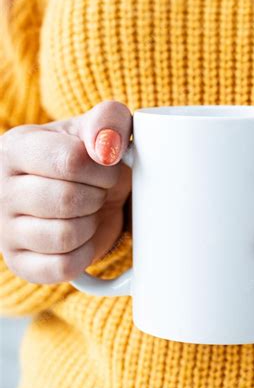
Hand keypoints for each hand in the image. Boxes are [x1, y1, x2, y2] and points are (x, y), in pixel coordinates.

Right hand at [0, 101, 131, 283]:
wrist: (88, 191)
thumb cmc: (90, 155)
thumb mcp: (102, 127)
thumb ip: (109, 120)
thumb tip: (106, 147)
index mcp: (16, 148)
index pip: (69, 161)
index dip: (103, 168)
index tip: (107, 166)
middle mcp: (1, 189)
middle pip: (67, 200)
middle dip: (98, 195)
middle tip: (99, 190)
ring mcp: (5, 230)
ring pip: (65, 235)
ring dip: (91, 224)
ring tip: (87, 210)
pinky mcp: (19, 263)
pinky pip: (62, 267)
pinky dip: (84, 253)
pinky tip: (82, 236)